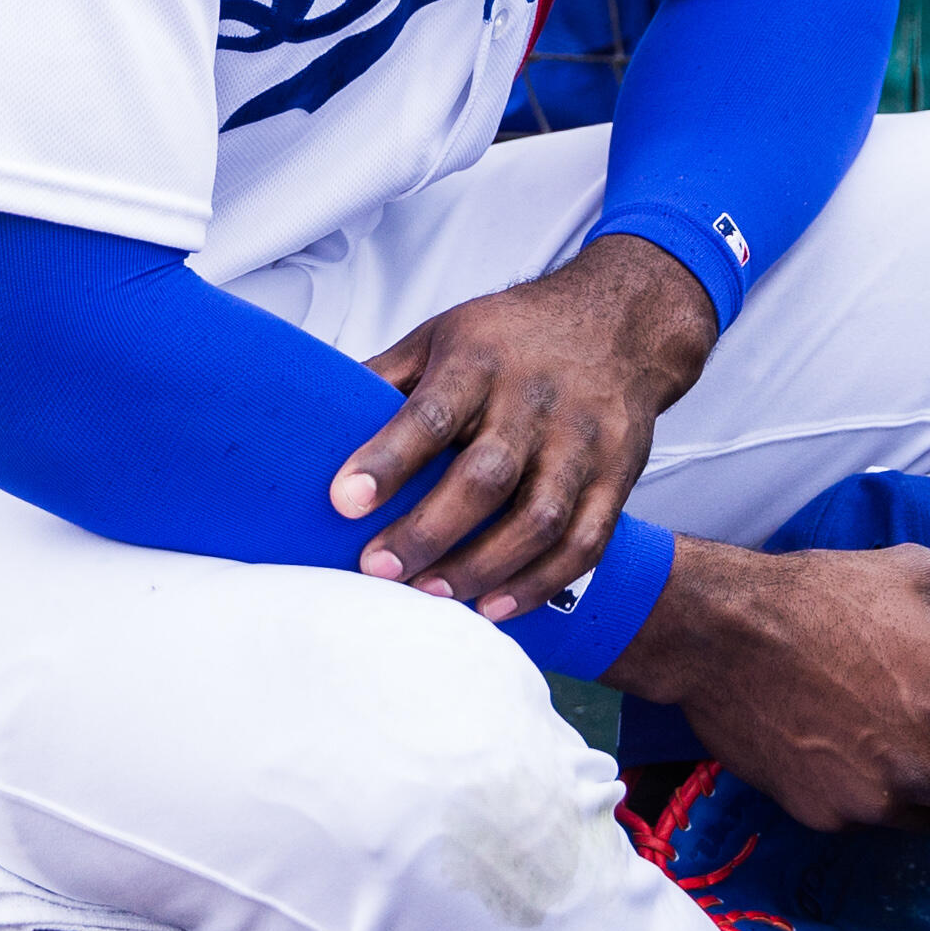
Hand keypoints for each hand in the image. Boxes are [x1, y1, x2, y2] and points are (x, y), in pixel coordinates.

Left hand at [326, 232, 718, 622]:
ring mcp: (583, 442)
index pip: (432, 414)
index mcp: (482, 361)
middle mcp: (536, 401)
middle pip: (487, 476)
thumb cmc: (514, 337)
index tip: (344, 501)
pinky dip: (539, 582)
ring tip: (430, 595)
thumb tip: (310, 420)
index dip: (388, 460)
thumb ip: (385, 380)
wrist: (619, 324)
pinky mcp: (618, 477)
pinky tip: (494, 606)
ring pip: (540, 518)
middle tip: (378, 570)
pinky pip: (585, 542)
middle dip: (429, 530)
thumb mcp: (442, 336)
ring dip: (483, 567)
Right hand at [613, 540, 929, 842]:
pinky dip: (869, 795)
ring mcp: (869, 799)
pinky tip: (844, 750)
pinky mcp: (822, 814)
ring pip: (926, 822)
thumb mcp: (913, 572)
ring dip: (929, 798)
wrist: (718, 633)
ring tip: (900, 748)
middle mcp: (921, 769)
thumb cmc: (818, 596)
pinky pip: (866, 818)